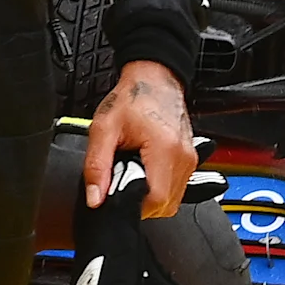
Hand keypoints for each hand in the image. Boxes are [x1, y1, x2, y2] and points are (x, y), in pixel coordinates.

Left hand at [85, 62, 196, 216]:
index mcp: (164, 149)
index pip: (156, 200)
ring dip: (152, 197)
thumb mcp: (103, 128)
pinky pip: (178, 187)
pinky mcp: (190, 159)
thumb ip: (96, 165)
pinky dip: (161, 187)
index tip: (119, 196)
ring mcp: (190, 159)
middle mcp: (183, 157)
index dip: (134, 206)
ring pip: (174, 200)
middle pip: (166, 204)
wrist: (154, 79)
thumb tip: (95, 198)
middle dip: (141, 203)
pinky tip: (146, 172)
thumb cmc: (133, 98)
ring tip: (134, 175)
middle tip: (123, 182)